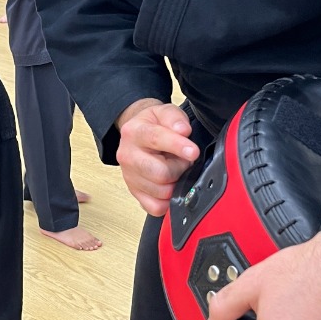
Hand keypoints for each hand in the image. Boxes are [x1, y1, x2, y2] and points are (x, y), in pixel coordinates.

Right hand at [116, 100, 198, 215]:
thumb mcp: (164, 112)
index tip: (193, 151)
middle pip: (160, 173)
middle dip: (179, 168)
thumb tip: (183, 131)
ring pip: (161, 192)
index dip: (177, 146)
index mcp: (134, 132)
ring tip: (175, 170)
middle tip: (183, 161)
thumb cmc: (153, 125)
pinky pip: (155, 207)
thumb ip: (174, 118)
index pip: (156, 139)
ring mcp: (129, 177)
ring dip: (176, 183)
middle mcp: (127, 156)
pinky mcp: (134, 193)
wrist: (136, 134)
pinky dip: (168, 201)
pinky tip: (171, 186)